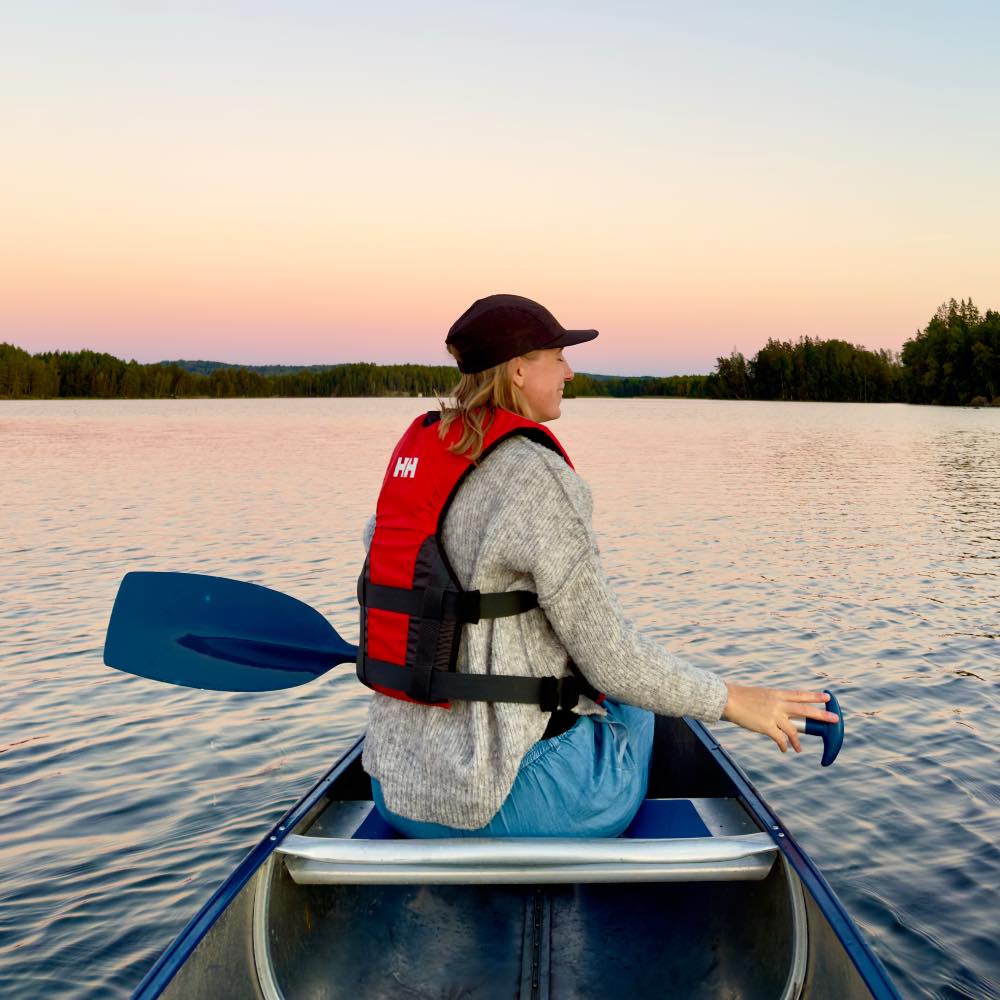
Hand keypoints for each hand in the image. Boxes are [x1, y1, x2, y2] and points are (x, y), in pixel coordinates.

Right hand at [722, 684, 839, 752]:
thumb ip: (774, 702)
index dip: (815, 696)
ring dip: (798, 741)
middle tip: (834, 719)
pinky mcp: (767, 726)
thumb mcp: (762, 695)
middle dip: (821, 715)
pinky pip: (780, 739)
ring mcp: (773, 715)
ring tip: (799, 748)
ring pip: (793, 730)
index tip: (827, 697)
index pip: (800, 695)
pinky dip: (784, 745)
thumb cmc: (742, 698)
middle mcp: (778, 703)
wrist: (728, 700)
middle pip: (805, 710)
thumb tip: (783, 712)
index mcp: (777, 694)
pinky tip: (785, 749)